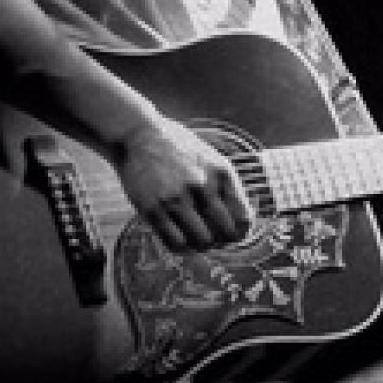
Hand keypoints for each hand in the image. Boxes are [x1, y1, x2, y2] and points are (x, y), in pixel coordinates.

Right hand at [116, 118, 252, 251]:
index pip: (244, 218)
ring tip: (194, 239)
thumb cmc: (176, 148)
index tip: (232, 234)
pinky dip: (181, 247)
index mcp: (221, 172)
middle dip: (222, 242)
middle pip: (226, 234)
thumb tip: (243, 221)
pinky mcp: (153, 209)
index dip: (240, 232)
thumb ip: (226, 186)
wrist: (138, 134)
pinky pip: (174, 242)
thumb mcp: (210, 158)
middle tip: (213, 239)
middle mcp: (202, 185)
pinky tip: (179, 239)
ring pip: (201, 242)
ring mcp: (177, 198)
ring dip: (201, 245)